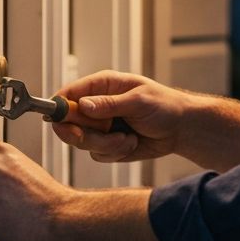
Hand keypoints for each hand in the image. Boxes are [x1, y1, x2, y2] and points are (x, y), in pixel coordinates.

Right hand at [50, 70, 189, 162]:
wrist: (181, 129)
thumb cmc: (164, 106)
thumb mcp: (138, 101)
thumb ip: (109, 104)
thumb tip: (82, 105)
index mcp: (102, 86)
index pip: (68, 94)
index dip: (59, 108)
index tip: (61, 121)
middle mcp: (96, 106)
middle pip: (67, 122)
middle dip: (83, 133)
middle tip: (101, 134)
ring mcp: (100, 127)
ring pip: (82, 142)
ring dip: (106, 145)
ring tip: (128, 138)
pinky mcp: (106, 144)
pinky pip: (97, 154)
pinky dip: (115, 152)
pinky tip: (131, 143)